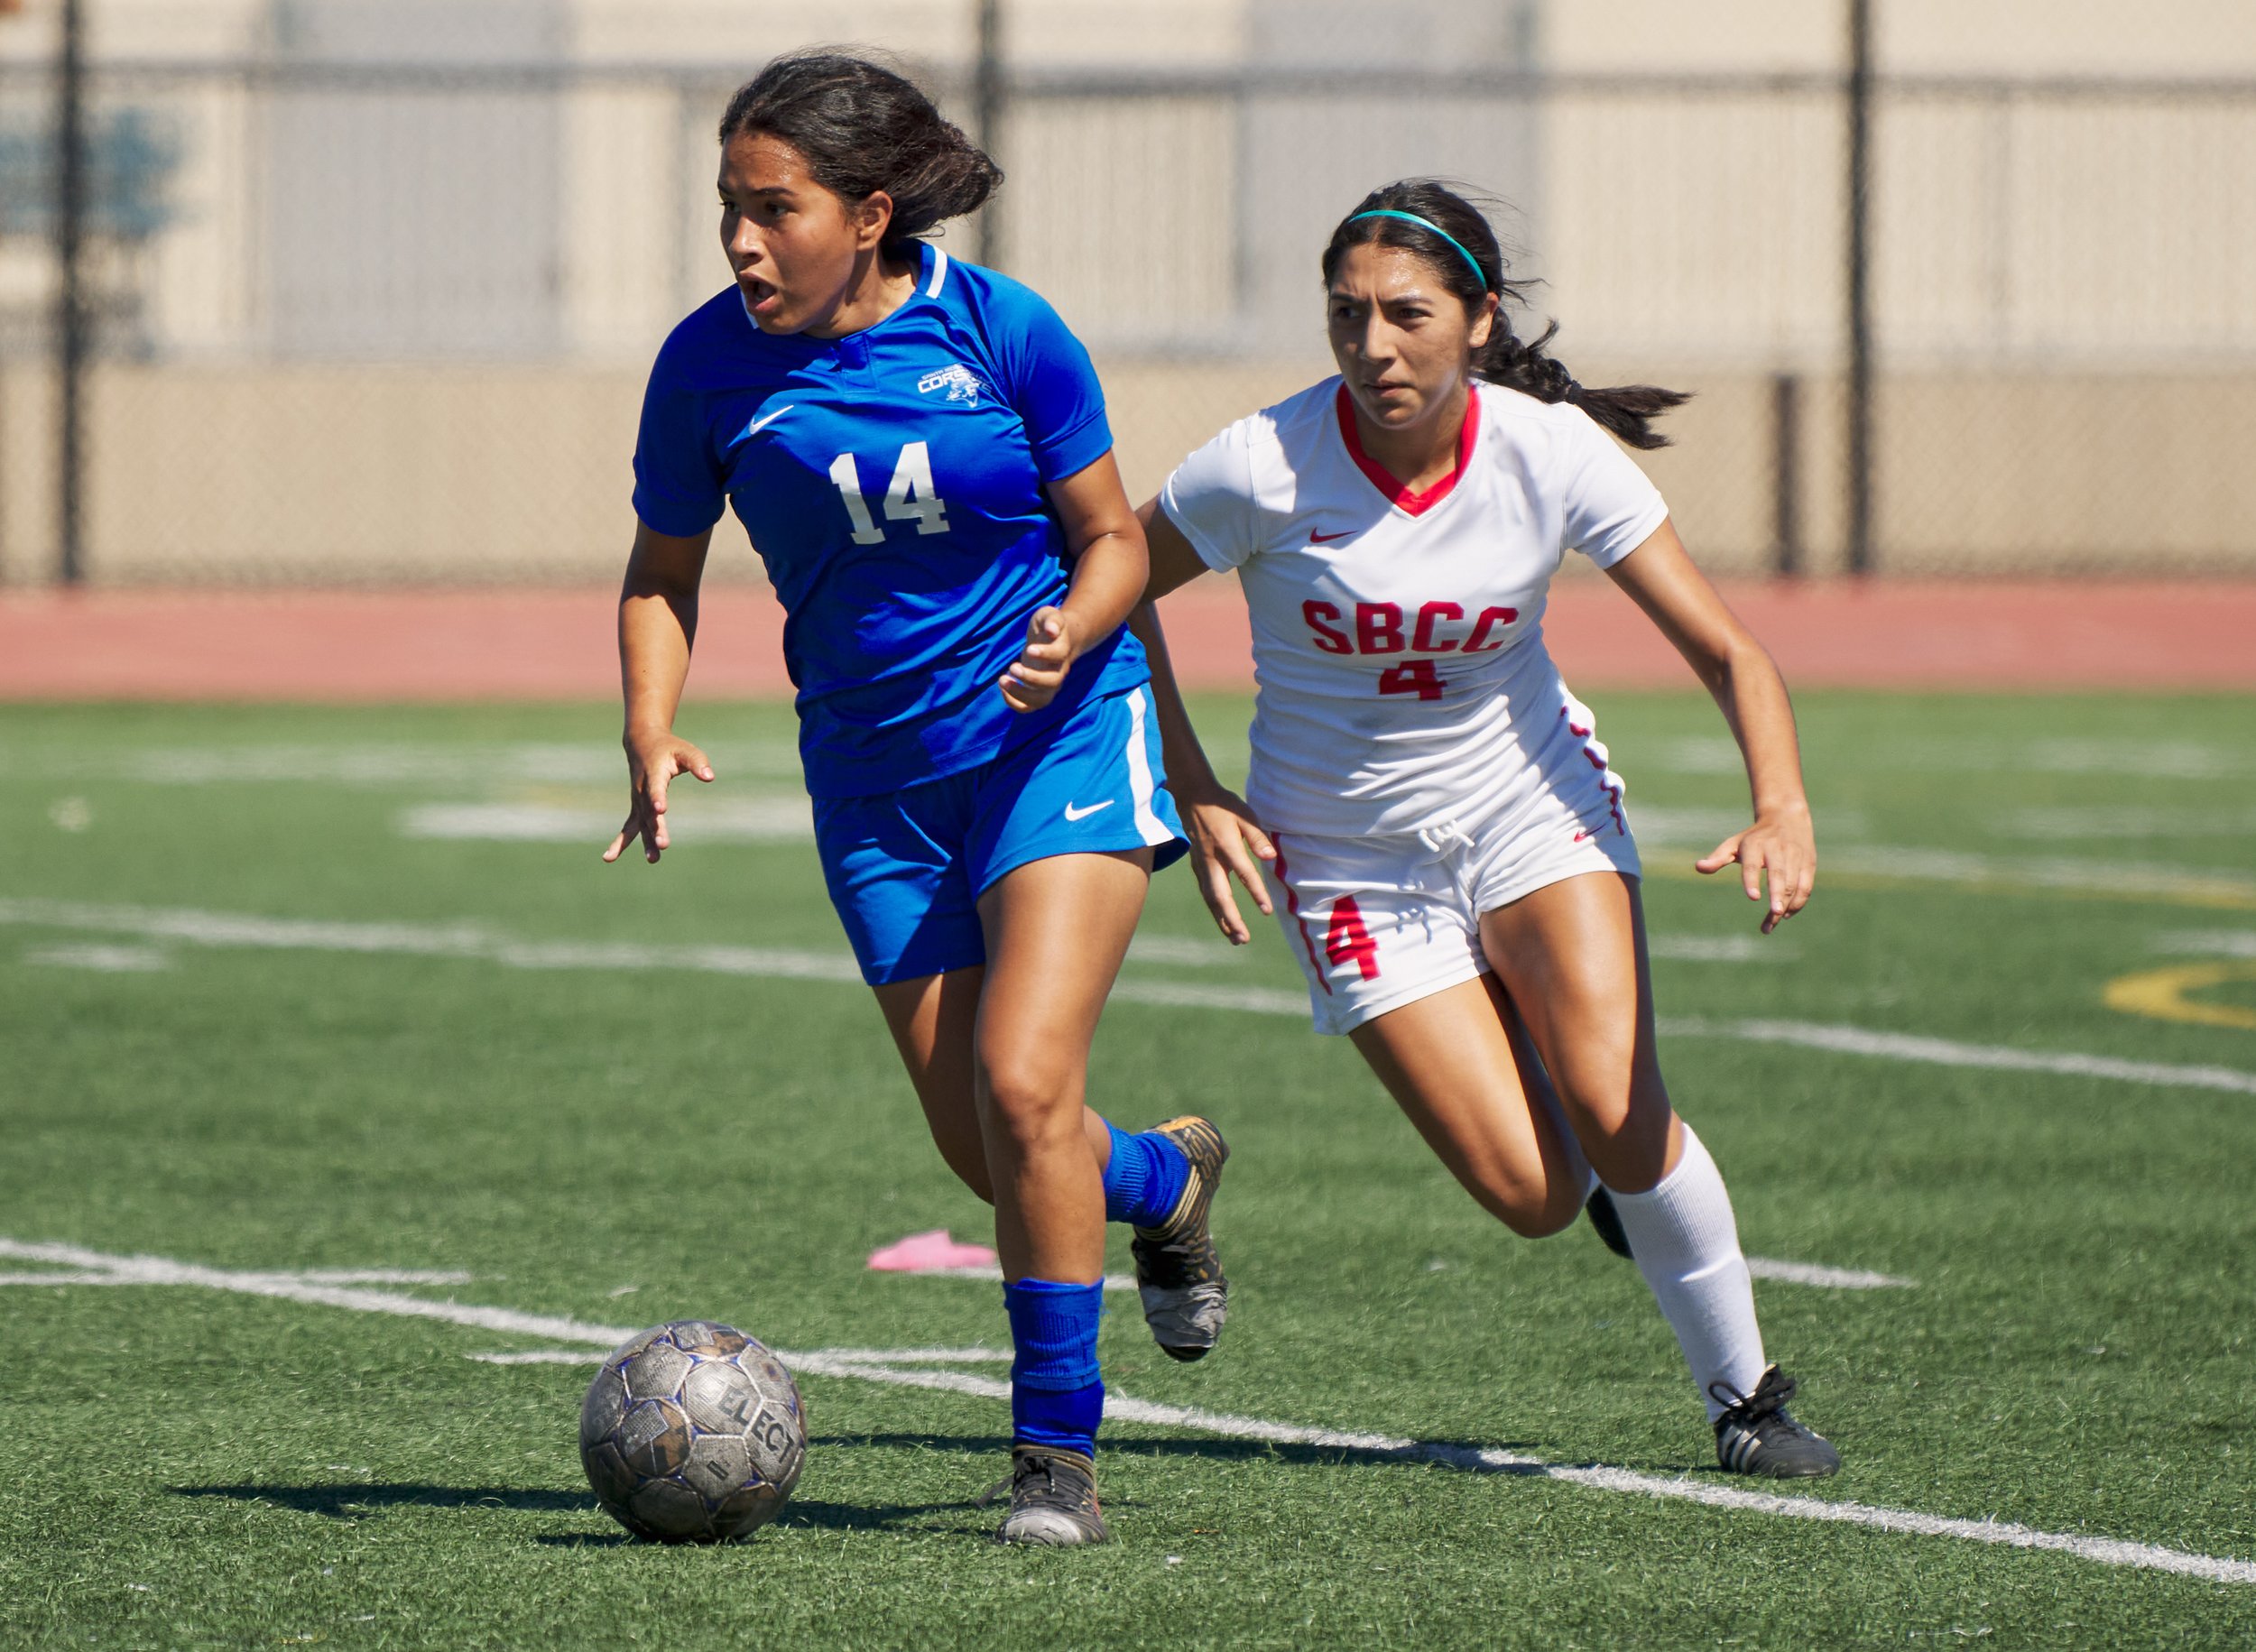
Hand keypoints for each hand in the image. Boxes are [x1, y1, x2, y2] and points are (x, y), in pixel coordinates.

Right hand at [603, 728, 714, 864]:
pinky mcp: (637, 808)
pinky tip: (609, 858)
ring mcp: (638, 800)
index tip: (660, 809)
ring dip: (644, 842)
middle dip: (656, 829)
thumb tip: (710, 777)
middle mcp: (642, 790)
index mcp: (654, 773)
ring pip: (640, 824)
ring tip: (653, 859)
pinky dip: (621, 842)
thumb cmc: (669, 748)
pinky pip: (629, 827)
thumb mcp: (686, 750)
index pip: (656, 788)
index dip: (658, 798)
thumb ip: (698, 762)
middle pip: (649, 813)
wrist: (641, 743)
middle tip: (663, 845)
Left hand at [998, 606, 1078, 712]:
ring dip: (1020, 694)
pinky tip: (1002, 689)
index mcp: (1063, 650)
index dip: (1046, 654)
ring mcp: (1049, 685)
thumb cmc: (1049, 625)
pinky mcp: (1037, 692)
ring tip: (1002, 680)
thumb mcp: (1050, 614)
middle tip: (1012, 666)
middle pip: (1053, 682)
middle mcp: (1059, 671)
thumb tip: (1052, 630)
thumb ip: (1052, 619)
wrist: (1055, 639)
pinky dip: (1014, 703)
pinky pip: (1029, 707)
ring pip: (1041, 700)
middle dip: (1031, 677)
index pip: (1059, 655)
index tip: (1029, 649)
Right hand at [1180, 778, 1276, 943]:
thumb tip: (1270, 857)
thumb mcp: (1245, 814)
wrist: (1192, 798)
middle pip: (1220, 895)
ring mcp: (1201, 865)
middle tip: (1243, 938)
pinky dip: (1215, 909)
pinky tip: (1222, 920)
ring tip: (1235, 938)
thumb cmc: (1223, 806)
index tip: (1266, 910)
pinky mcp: (1197, 866)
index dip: (1256, 892)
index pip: (1243, 873)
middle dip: (1231, 919)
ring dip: (1222, 920)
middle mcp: (1211, 860)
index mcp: (1226, 846)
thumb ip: (1257, 837)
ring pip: (1210, 898)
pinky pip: (1206, 892)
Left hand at [1695, 802, 1814, 933]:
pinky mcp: (1808, 863)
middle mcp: (1777, 849)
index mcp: (1756, 845)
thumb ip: (1718, 858)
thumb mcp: (1734, 843)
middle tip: (1775, 913)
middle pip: (1778, 874)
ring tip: (1774, 921)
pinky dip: (1798, 901)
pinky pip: (1806, 885)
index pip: (1753, 864)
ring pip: (1794, 882)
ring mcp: (1795, 855)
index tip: (1753, 897)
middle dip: (1778, 894)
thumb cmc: (1754, 837)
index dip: (1752, 880)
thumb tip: (1699, 867)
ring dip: (1787, 903)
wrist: (1786, 817)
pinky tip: (1786, 914)